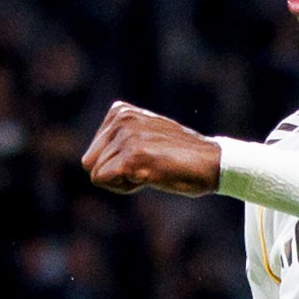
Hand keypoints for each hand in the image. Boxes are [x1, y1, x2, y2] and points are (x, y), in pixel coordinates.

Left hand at [82, 101, 220, 195]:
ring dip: (124, 181)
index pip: (93, 152)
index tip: (145, 158)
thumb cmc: (181, 157)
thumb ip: (119, 139)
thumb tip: (86, 162)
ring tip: (152, 169)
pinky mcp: (132, 156)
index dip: (116, 164)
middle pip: (90, 162)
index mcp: (120, 111)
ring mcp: (126, 136)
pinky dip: (125, 187)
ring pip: (97, 174)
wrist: (212, 163)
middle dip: (114, 173)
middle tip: (147, 166)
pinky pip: (105, 181)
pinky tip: (150, 177)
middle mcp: (121, 118)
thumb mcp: (146, 136)